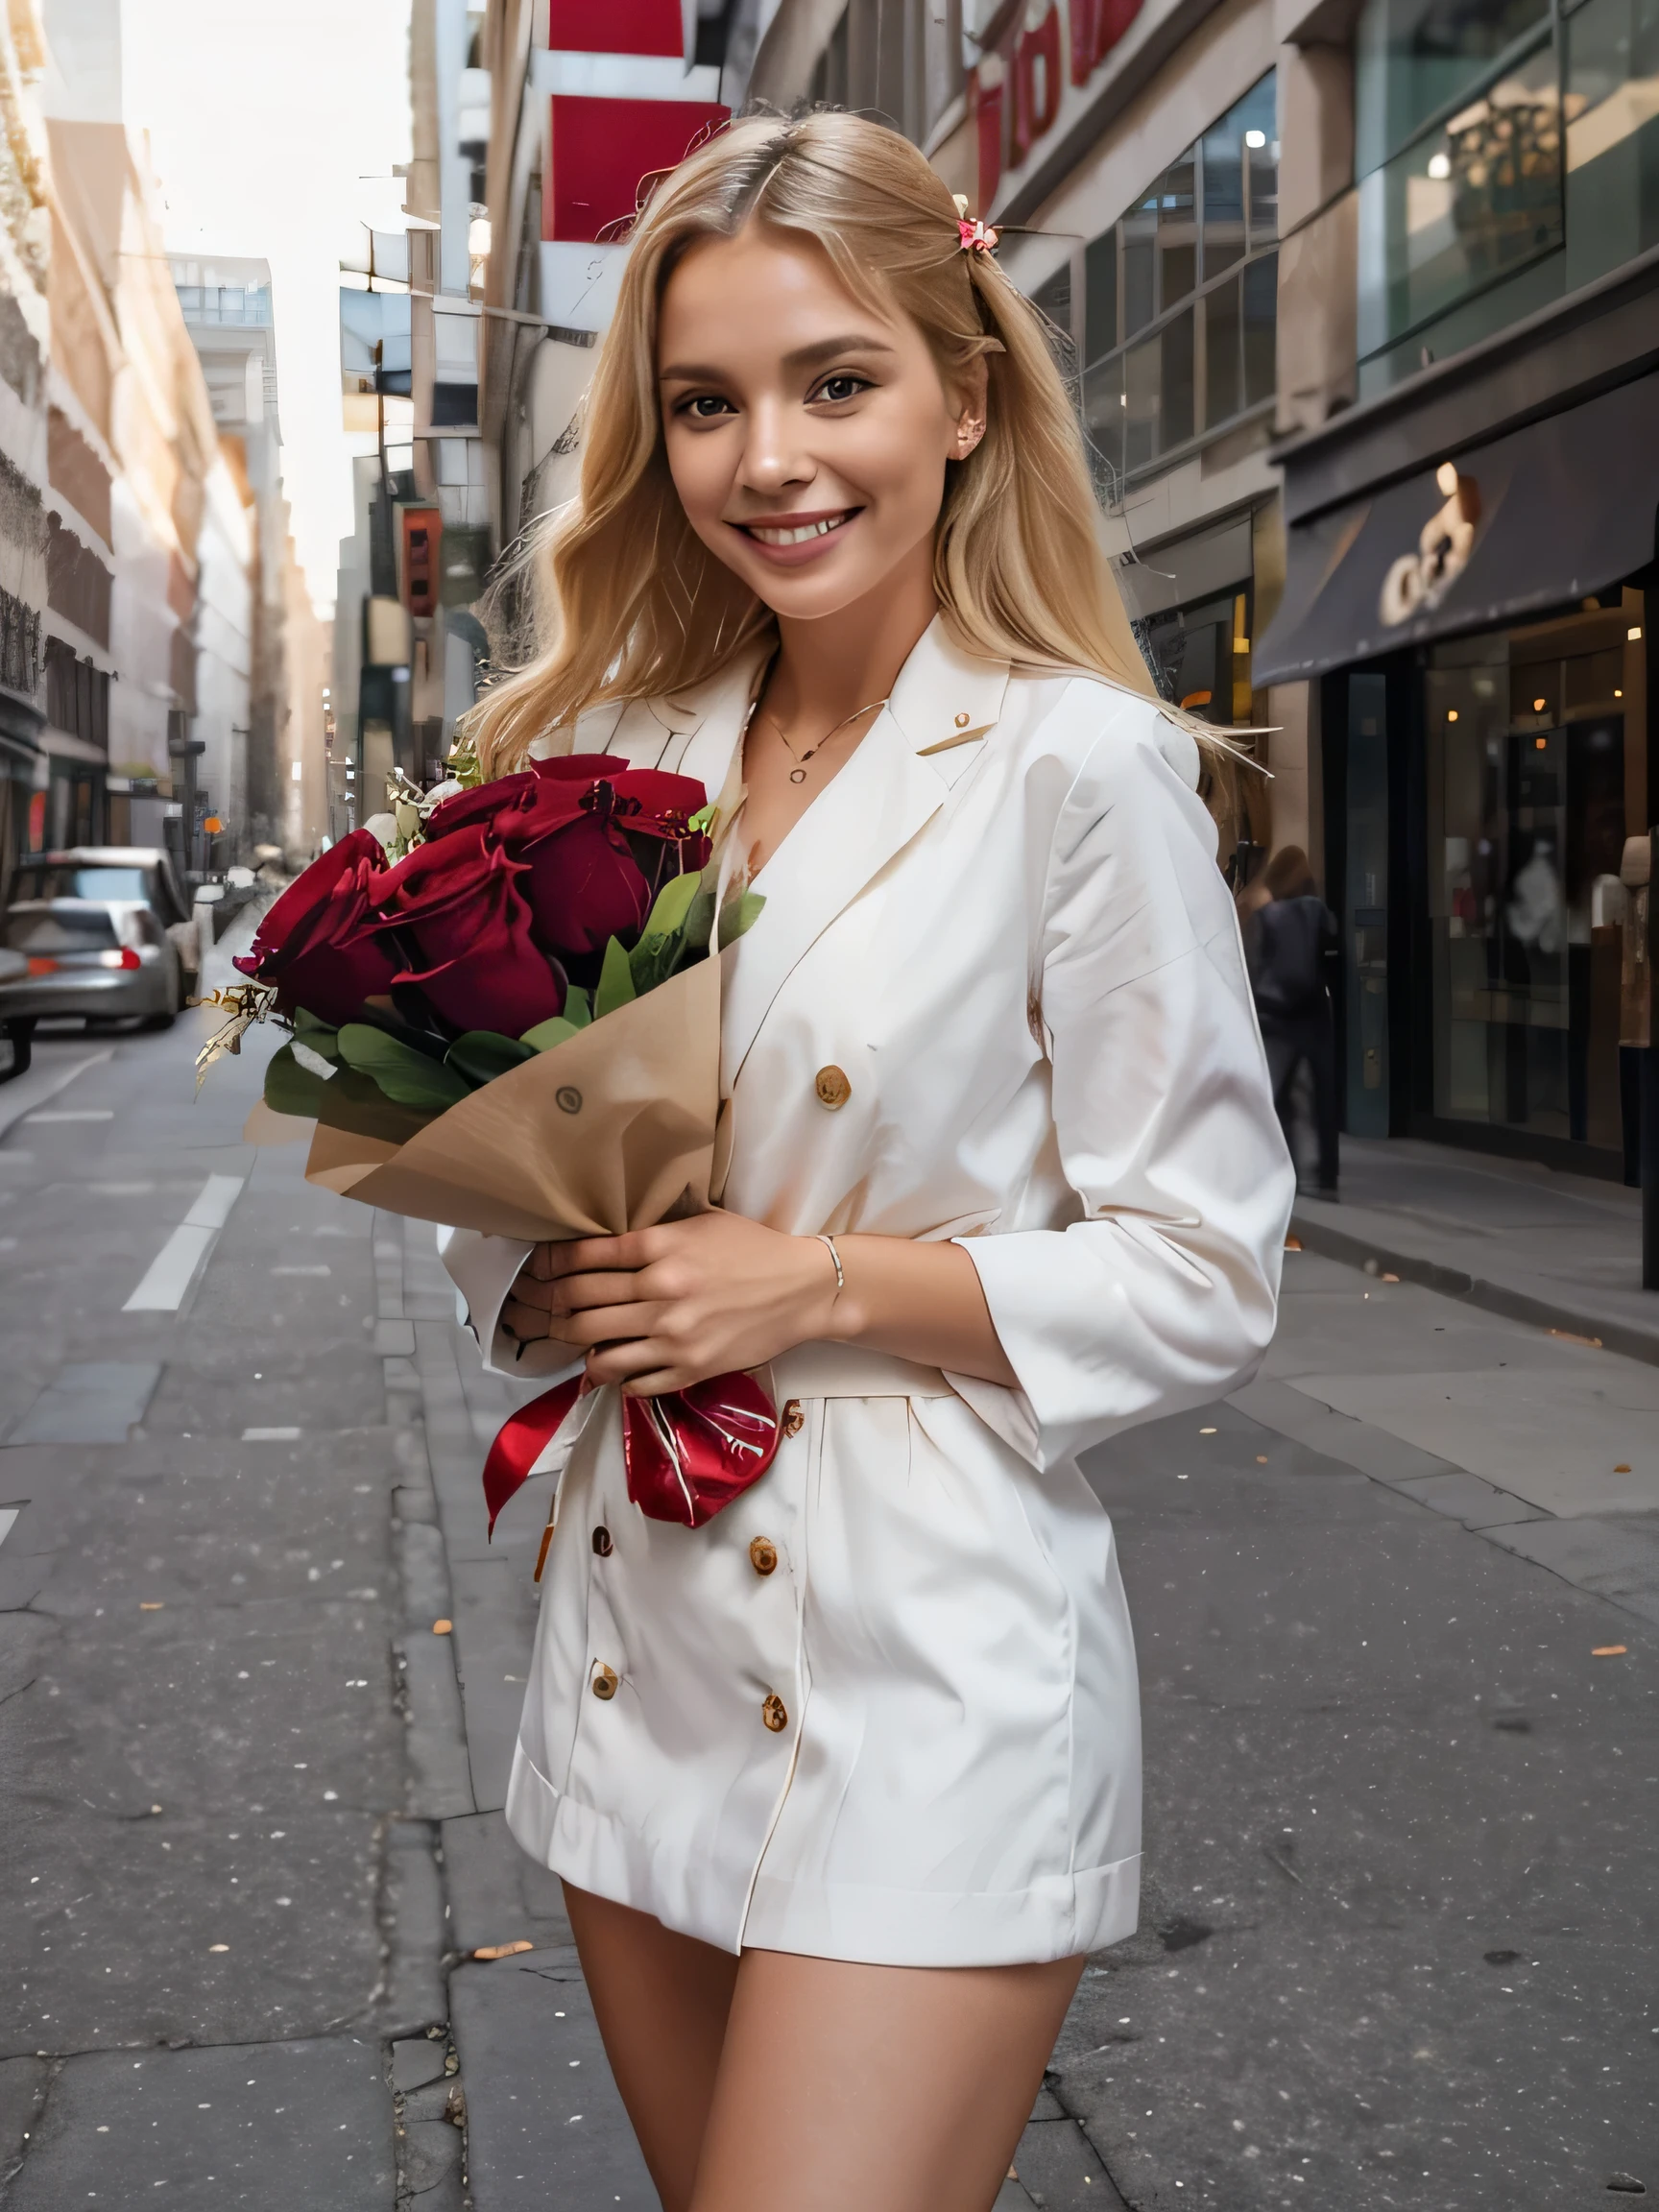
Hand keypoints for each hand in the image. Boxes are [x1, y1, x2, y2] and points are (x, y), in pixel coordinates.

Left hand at [501, 1211, 843, 1394]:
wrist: (802, 1290)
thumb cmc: (752, 1248)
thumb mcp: (701, 1222)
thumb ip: (653, 1230)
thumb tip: (602, 1239)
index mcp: (662, 1248)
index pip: (585, 1257)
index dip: (550, 1263)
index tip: (538, 1268)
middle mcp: (662, 1291)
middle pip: (580, 1304)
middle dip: (550, 1306)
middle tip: (540, 1308)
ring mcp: (674, 1336)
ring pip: (597, 1350)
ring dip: (579, 1347)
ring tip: (578, 1341)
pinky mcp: (690, 1368)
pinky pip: (633, 1381)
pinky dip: (616, 1376)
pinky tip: (616, 1366)